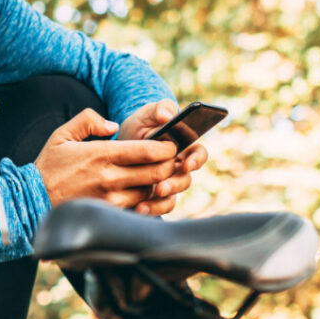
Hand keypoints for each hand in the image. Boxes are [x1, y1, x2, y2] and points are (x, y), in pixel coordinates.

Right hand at [35, 109, 180, 209]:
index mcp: (102, 154)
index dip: (166, 147)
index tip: (171, 145)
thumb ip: (88, 120)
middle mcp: (109, 178)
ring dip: (158, 184)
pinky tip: (144, 193)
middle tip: (171, 160)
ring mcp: (110, 199)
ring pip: (149, 192)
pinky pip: (137, 209)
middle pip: (155, 173)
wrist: (32, 199)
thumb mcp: (62, 134)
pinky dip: (145, 201)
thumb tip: (113, 125)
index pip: (147, 151)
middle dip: (169, 165)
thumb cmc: (49, 166)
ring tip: (160, 176)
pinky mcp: (108, 215)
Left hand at [117, 101, 210, 215]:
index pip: (199, 155)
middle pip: (185, 180)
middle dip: (174, 185)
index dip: (196, 161)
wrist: (120, 143)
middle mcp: (178, 167)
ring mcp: (166, 182)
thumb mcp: (148, 112)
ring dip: (161, 201)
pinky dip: (150, 209)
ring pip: (172, 196)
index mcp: (184, 147)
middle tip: (161, 187)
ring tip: (145, 202)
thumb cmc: (141, 125)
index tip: (187, 164)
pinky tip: (138, 209)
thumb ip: (161, 109)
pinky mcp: (153, 195)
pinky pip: (157, 207)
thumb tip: (167, 116)